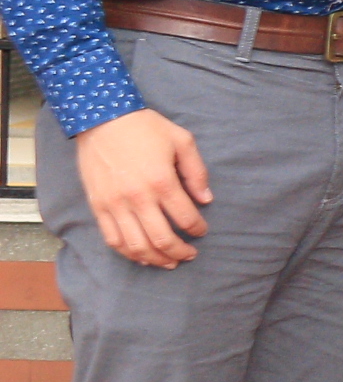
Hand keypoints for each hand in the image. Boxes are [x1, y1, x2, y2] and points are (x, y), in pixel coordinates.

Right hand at [72, 109, 211, 266]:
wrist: (102, 120)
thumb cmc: (145, 128)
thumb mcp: (182, 141)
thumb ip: (197, 172)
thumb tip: (206, 199)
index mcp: (162, 181)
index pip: (186, 217)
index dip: (198, 229)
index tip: (202, 232)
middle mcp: (138, 198)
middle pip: (162, 239)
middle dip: (180, 252)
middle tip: (190, 255)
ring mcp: (115, 205)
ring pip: (136, 246)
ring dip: (155, 259)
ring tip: (169, 262)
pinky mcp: (97, 206)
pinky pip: (112, 239)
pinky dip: (128, 252)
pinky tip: (141, 256)